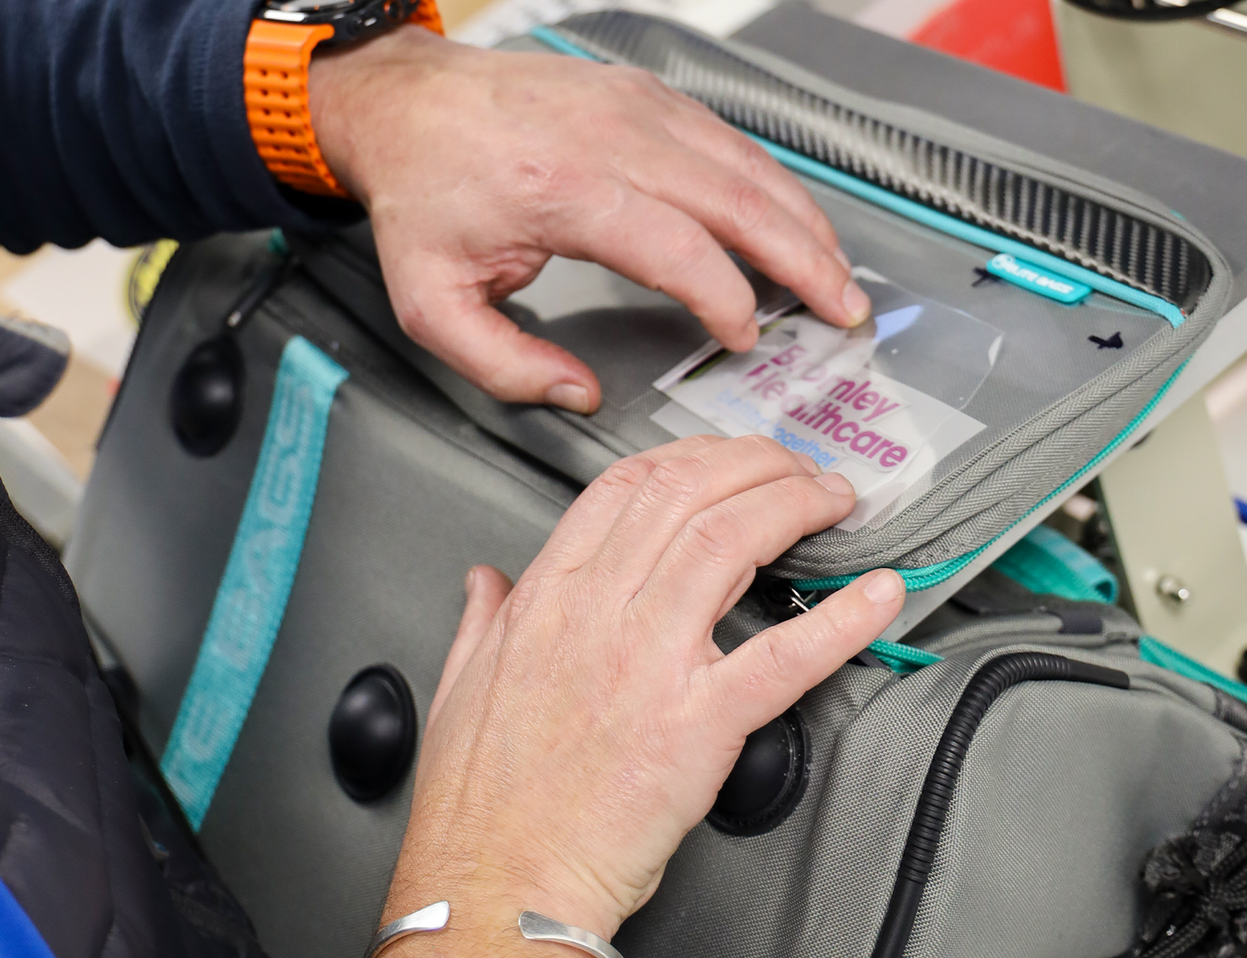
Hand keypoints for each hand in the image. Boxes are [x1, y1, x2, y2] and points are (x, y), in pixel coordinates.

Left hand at [309, 28, 869, 411]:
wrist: (410, 103)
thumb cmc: (425, 194)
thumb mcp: (434, 301)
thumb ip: (504, 364)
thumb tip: (579, 394)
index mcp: (564, 190)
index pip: (680, 249)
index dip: (728, 300)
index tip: (747, 340)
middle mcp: (612, 137)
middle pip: (738, 200)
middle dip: (805, 260)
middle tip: (845, 309)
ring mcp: (635, 104)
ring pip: (745, 163)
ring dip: (801, 220)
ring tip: (836, 271)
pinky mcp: (644, 91)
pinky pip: (726, 138)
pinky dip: (769, 182)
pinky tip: (789, 217)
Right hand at [380, 434, 904, 953]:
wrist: (498, 882)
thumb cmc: (482, 798)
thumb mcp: (460, 684)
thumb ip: (481, 618)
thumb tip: (487, 581)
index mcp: (548, 596)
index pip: (627, 485)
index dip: (691, 455)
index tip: (726, 456)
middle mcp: (599, 612)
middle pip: (689, 492)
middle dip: (756, 463)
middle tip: (795, 466)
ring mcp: (650, 662)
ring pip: (731, 541)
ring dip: (794, 505)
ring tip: (831, 500)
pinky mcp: (697, 726)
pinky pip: (781, 657)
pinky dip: (840, 620)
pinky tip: (877, 594)